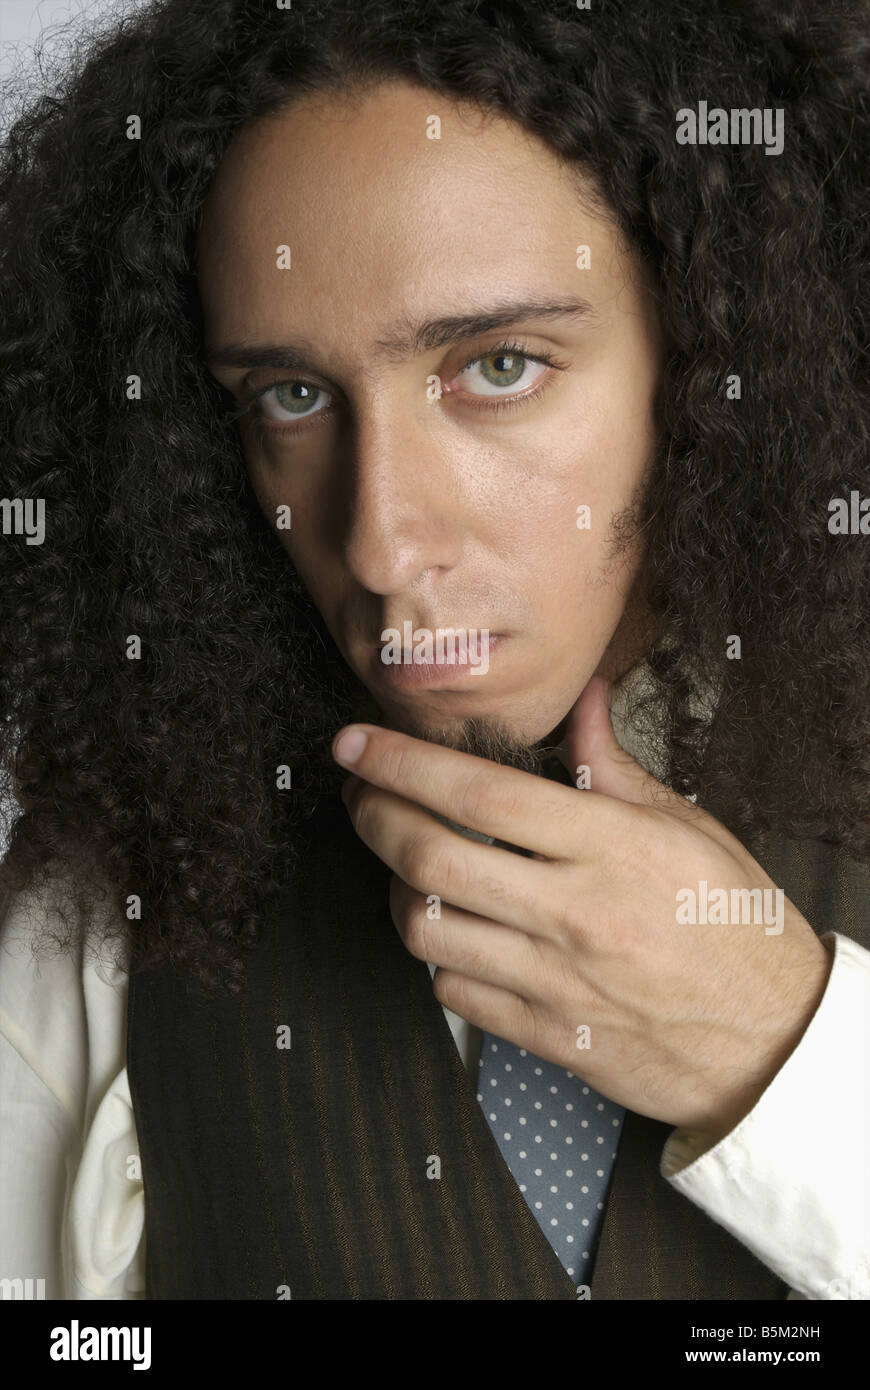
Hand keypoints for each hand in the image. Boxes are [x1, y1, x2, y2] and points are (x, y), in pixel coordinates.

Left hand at [332, 676, 831, 1135]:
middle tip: (360, 793)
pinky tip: (445, 928)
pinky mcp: (543, 1032)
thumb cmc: (735, 926)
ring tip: (399, 861)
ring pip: (424, 927)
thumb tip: (583, 703)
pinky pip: (451, 992)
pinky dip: (431, 954)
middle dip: (372, 814)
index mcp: (610, 847)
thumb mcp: (690, 828)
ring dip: (391, 885)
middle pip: (430, 855)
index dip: (402, 761)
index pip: (479, 792)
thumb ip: (616, 767)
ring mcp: (553, 978)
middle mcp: (573, 911)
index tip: (359, 743)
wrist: (769, 1039)